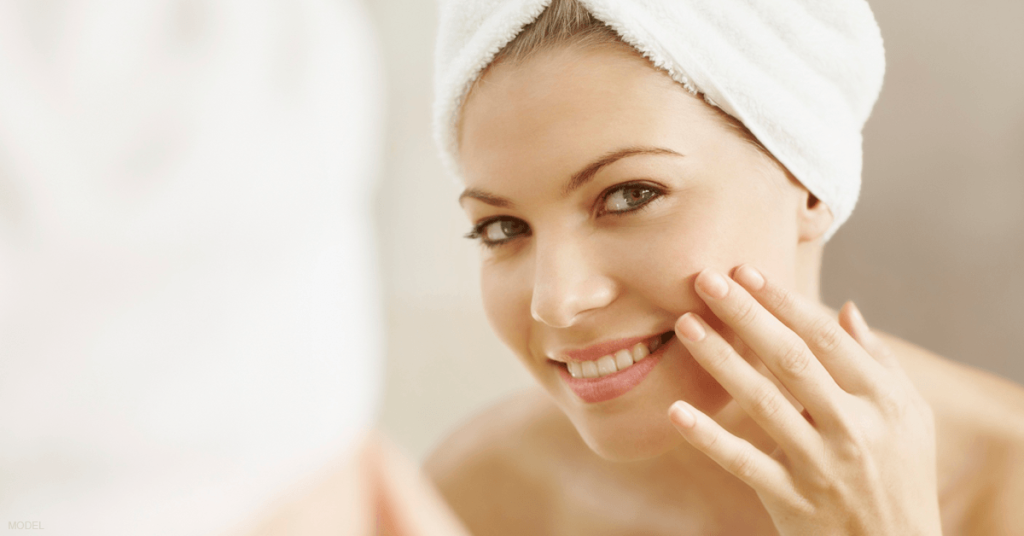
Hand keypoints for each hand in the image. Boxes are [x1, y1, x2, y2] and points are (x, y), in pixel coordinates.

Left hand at [667, 265, 940, 535]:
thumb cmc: (902, 475)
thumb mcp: (909, 417)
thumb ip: (878, 362)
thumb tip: (846, 308)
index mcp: (883, 400)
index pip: (825, 338)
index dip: (782, 301)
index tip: (744, 271)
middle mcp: (854, 427)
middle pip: (791, 359)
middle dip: (746, 315)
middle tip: (705, 279)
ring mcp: (822, 465)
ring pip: (763, 403)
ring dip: (721, 360)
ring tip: (686, 325)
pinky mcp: (793, 500)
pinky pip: (745, 463)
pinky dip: (710, 438)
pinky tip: (677, 411)